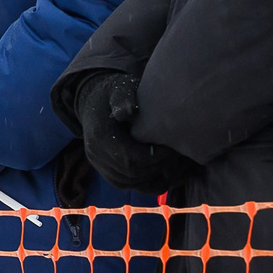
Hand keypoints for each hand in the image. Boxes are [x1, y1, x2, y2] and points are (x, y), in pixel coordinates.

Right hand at [70, 71, 188, 194]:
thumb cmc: (114, 93)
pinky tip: (162, 173)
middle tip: (176, 157)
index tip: (172, 148)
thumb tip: (126, 111)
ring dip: (152, 176)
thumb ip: (122, 98)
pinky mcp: (105, 170)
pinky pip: (125, 184)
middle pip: (131, 174)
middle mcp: (96, 154)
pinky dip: (145, 182)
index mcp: (100, 135)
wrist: (95, 100)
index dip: (154, 158)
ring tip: (171, 164)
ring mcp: (99, 164)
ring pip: (129, 182)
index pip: (130, 159)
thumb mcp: (119, 89)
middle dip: (157, 168)